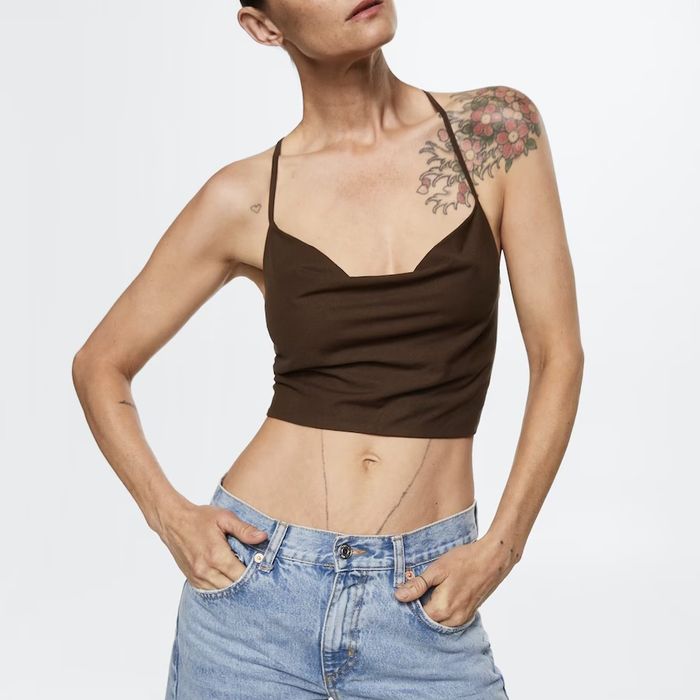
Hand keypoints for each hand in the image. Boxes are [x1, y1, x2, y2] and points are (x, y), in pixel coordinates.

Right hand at [157, 501, 268, 590]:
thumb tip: (263, 537)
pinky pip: (210, 591)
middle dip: (245, 582)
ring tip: (242, 575)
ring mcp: (197, 577)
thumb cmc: (200, 518)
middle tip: (255, 573)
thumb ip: (244, 529)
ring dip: (233, 586)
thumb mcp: (224, 518)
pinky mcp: (192, 579)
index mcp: (216, 555)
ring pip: (222, 592)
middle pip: (233, 587)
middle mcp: (206, 570)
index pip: (242, 575)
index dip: (254, 573)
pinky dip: (221, 588)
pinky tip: (228, 579)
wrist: (173, 521)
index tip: (261, 568)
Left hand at [394, 531, 519, 626]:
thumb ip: (418, 585)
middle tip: (415, 589)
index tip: (406, 591)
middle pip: (428, 621)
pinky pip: (449, 619)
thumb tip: (399, 596)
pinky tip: (440, 594)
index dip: (409, 604)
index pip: (417, 616)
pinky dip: (442, 610)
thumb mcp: (437, 569)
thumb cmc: (464, 560)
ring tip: (429, 590)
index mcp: (443, 609)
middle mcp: (453, 619)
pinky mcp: (469, 614)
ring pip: (438, 621)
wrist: (492, 558)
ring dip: (431, 610)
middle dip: (419, 608)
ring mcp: (463, 618)